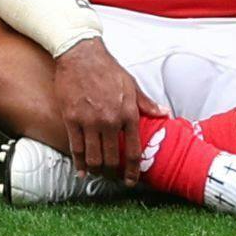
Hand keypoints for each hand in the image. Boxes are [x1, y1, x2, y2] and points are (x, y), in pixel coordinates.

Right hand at [39, 35, 147, 177]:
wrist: (80, 54)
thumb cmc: (107, 68)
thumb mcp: (131, 84)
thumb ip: (146, 103)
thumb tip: (164, 114)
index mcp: (128, 114)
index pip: (134, 152)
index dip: (133, 171)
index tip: (131, 181)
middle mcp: (110, 121)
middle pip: (112, 159)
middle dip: (113, 173)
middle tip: (112, 177)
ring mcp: (89, 121)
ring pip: (94, 157)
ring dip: (96, 170)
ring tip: (97, 174)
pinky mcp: (71, 118)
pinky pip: (76, 148)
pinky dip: (79, 163)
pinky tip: (81, 171)